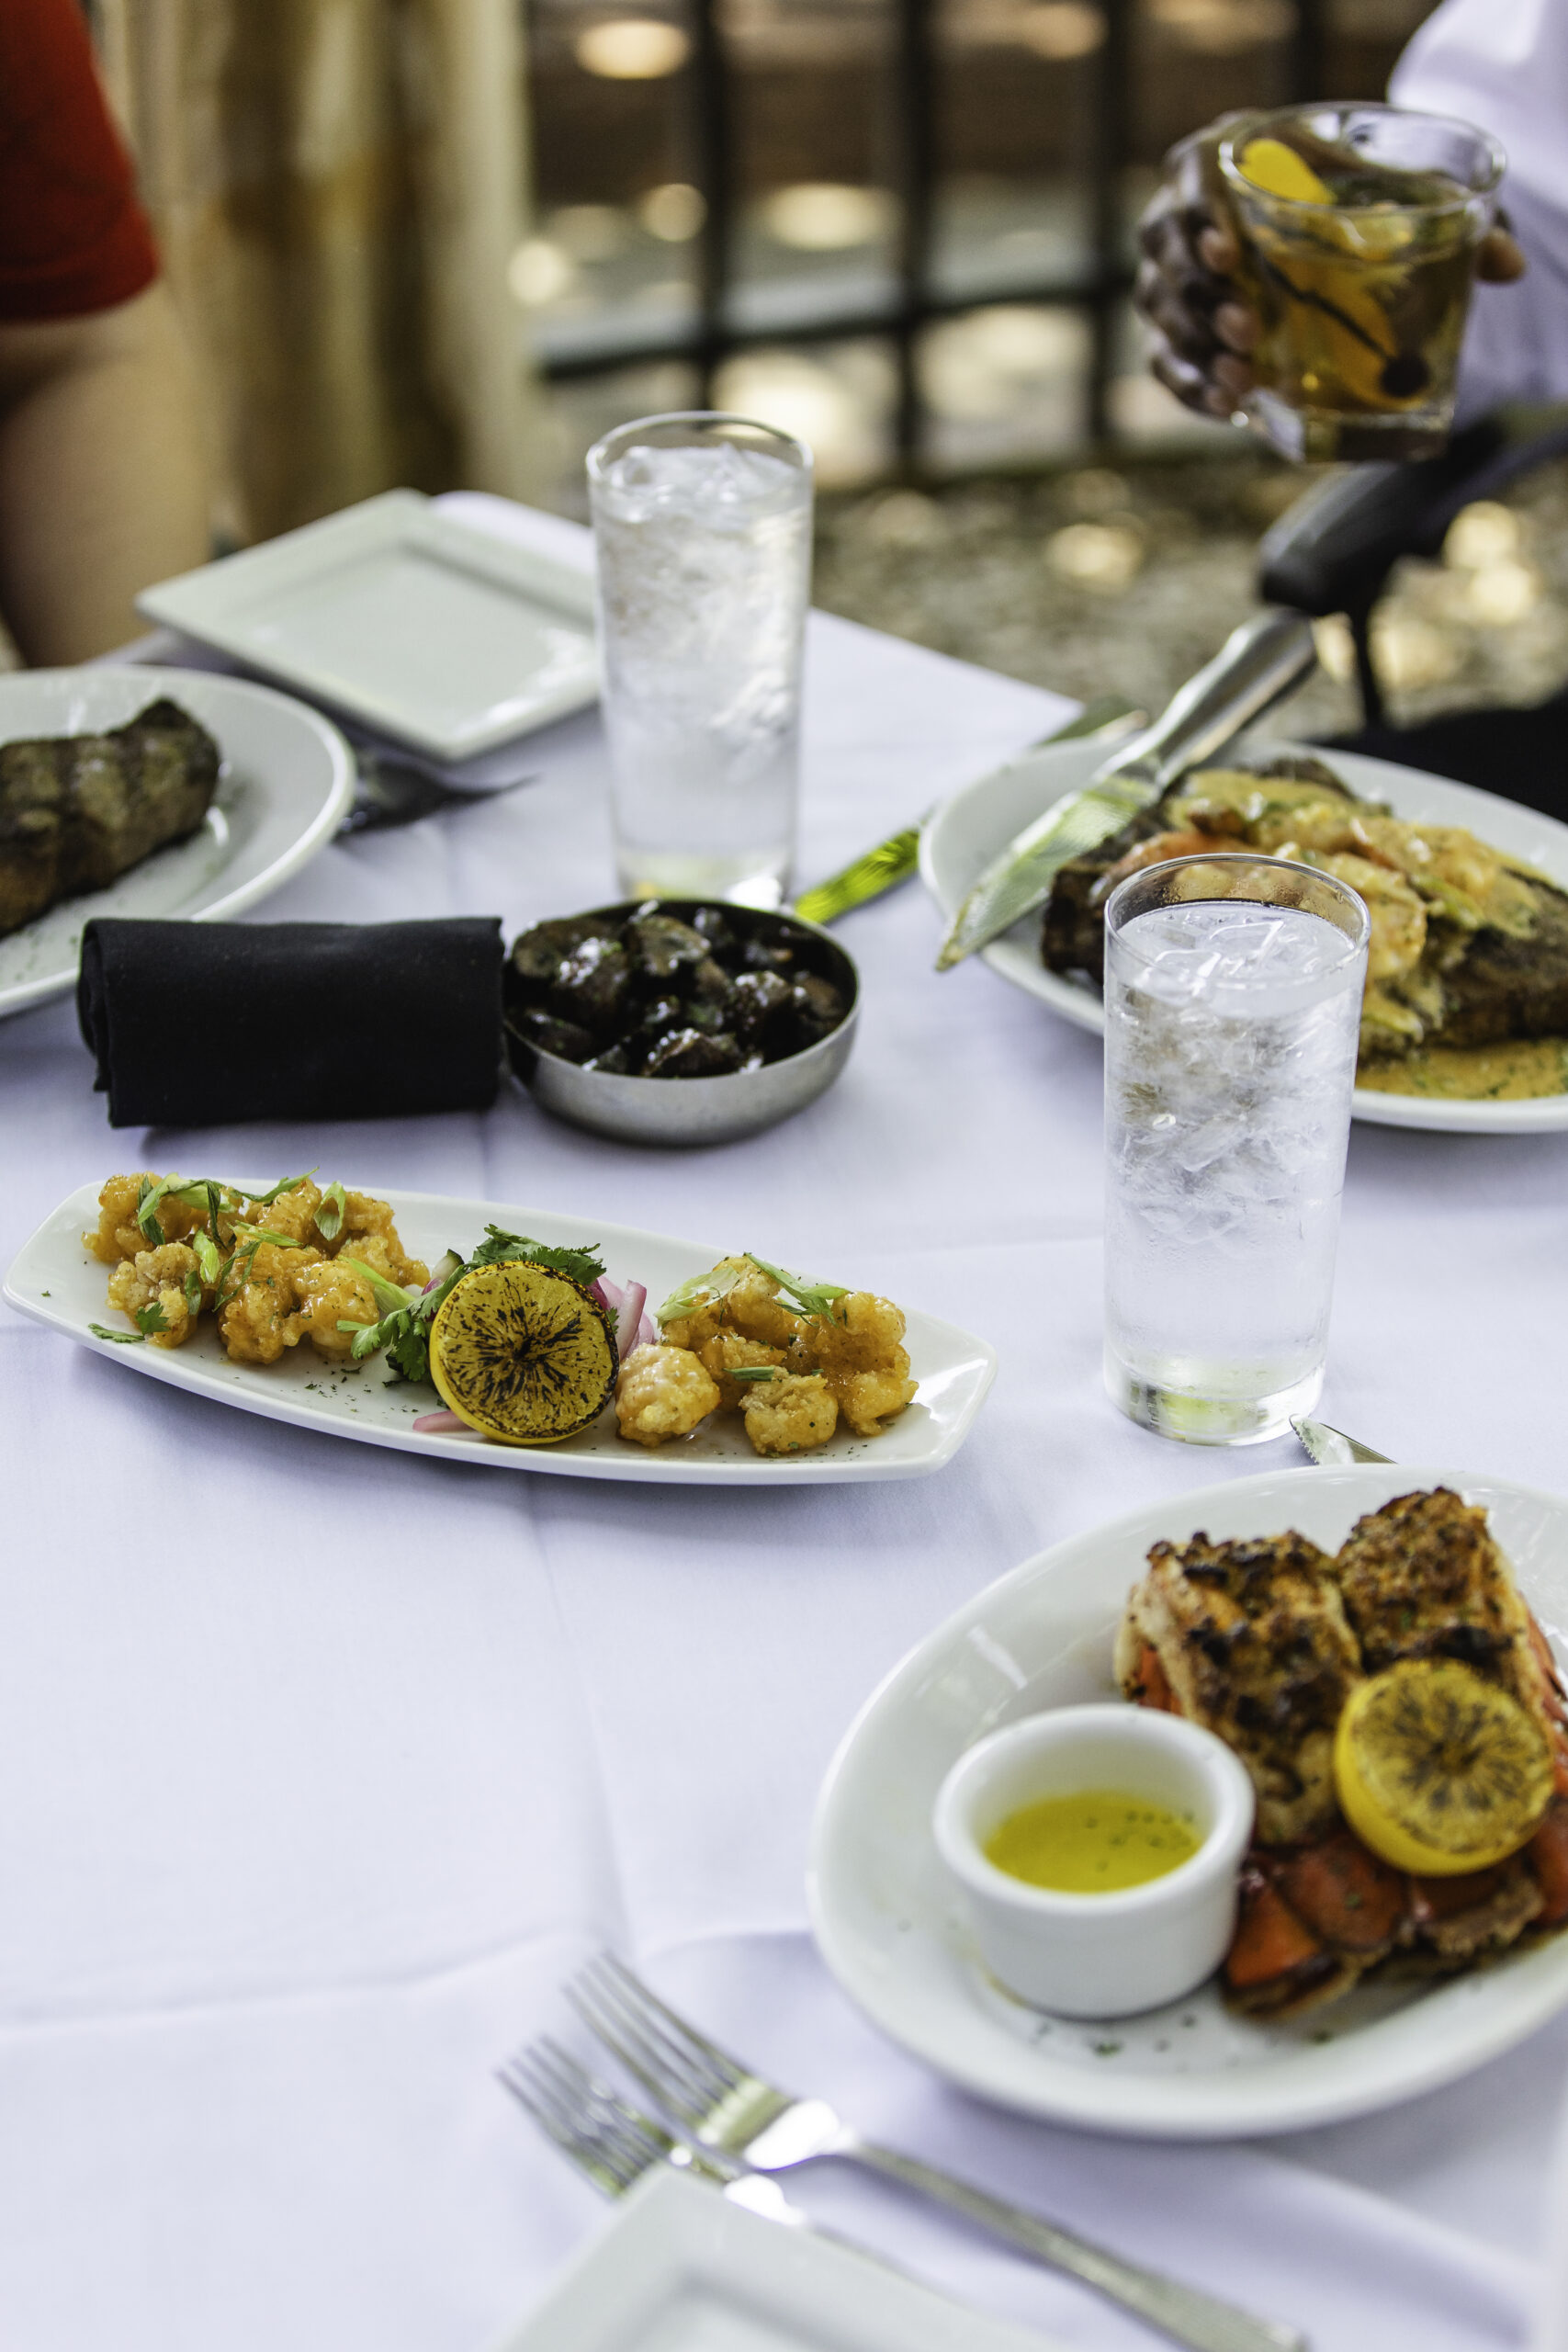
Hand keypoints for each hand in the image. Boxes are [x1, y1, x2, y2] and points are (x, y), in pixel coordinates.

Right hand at [1133, 116, 1527, 421]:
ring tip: (1244, 377)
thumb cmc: (1341, 190)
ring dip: (1198, 348)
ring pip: (1161, 311)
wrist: (1311, 219)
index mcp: (1221, 158)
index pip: (1189, 183)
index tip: (1230, 252)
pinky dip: (1190, 385)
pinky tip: (1228, 404)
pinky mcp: (1173, 329)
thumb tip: (1507, 266)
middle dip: (1202, 298)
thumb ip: (1438, 212)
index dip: (1199, 219)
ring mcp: (1170, 276)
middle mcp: (1181, 216)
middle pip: (1167, 254)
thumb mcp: (1387, 188)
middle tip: (1248, 330)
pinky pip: (1164, 361)